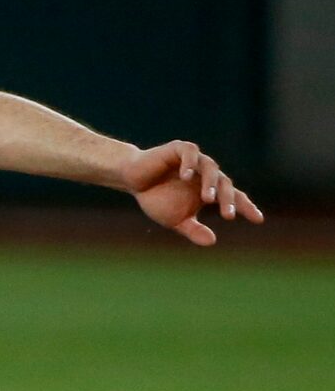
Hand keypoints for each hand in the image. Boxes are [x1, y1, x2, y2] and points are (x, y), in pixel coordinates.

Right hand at [124, 141, 262, 245]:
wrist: (133, 179)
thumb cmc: (156, 198)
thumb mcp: (175, 220)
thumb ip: (193, 230)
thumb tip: (212, 242)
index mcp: (210, 188)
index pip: (234, 196)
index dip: (246, 207)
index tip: (258, 219)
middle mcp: (207, 173)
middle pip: (225, 183)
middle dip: (228, 200)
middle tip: (228, 216)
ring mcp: (195, 160)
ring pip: (211, 168)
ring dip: (210, 183)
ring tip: (207, 199)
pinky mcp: (179, 149)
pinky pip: (190, 153)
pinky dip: (190, 163)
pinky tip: (186, 175)